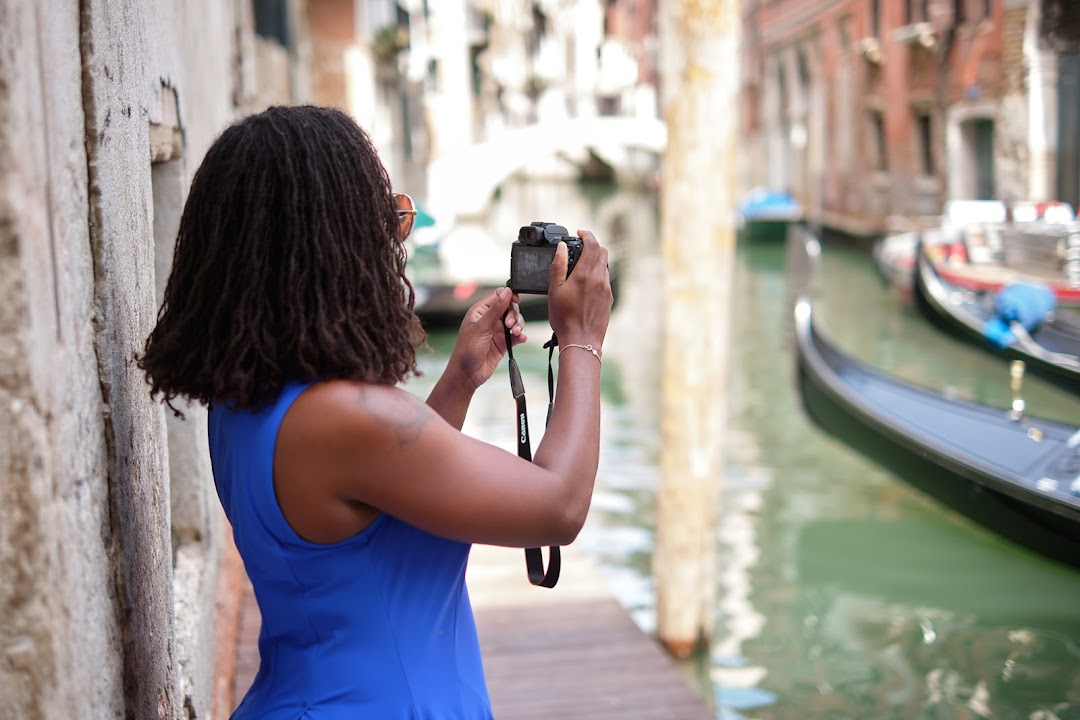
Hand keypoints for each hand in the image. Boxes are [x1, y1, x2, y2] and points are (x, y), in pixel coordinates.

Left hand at [447, 287, 526, 390]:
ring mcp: (497, 331)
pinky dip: (521, 336)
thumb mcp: (481, 327)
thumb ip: (496, 309)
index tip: (516, 301)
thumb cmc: (467, 349)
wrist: (467, 374)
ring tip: (516, 332)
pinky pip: (516, 335)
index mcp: (480, 311)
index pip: (498, 296)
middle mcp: (489, 319)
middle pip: (509, 307)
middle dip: (514, 314)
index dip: (508, 296)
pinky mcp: (503, 343)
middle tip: (510, 325)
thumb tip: (507, 292)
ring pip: (515, 321)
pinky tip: (521, 338)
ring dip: (519, 325)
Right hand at [547, 229, 611, 349]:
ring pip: (605, 266)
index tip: (580, 233)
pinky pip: (605, 280)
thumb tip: (562, 247)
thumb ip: (558, 266)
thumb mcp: (554, 290)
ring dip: (595, 260)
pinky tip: (586, 284)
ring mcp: (607, 289)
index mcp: (585, 274)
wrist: (581, 341)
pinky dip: (597, 274)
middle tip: (580, 247)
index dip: (586, 234)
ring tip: (580, 267)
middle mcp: (600, 279)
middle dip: (592, 245)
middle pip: (603, 252)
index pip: (592, 244)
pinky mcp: (609, 299)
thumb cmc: (564, 318)